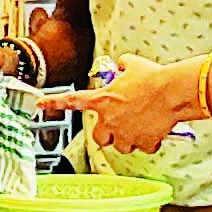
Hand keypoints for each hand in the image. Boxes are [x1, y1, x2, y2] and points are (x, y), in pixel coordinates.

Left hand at [42, 58, 203, 149]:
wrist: (173, 90)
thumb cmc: (153, 76)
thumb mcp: (132, 64)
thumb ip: (121, 66)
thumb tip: (121, 66)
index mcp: (103, 99)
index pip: (72, 101)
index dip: (53, 103)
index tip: (39, 105)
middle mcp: (110, 120)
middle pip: (100, 137)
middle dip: (108, 133)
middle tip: (118, 124)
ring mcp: (126, 133)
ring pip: (121, 146)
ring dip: (128, 139)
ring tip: (141, 125)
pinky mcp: (143, 142)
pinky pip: (143, 147)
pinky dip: (148, 142)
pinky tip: (155, 129)